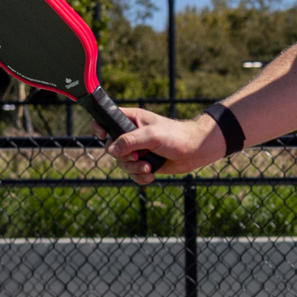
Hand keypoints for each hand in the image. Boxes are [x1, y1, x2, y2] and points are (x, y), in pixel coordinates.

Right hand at [104, 108, 224, 184]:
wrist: (196, 151)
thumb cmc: (177, 136)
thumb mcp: (152, 136)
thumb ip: (130, 141)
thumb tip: (111, 151)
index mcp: (131, 119)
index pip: (106, 120)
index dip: (100, 128)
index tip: (104, 136)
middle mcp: (131, 134)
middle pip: (112, 148)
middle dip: (124, 157)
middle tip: (139, 157)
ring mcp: (138, 149)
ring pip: (122, 163)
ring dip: (134, 169)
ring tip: (148, 168)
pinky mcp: (144, 162)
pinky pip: (133, 173)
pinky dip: (140, 177)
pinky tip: (151, 176)